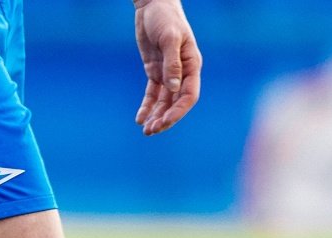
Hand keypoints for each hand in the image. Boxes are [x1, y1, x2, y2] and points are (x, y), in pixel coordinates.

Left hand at [134, 0, 201, 134]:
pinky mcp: (155, 71)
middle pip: (176, 102)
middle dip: (166, 118)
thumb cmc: (166, 17)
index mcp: (191, 66)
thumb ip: (172, 63)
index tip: (166, 120)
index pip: (189, 95)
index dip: (179, 110)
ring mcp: (168, 74)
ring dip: (156, 116)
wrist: (153, 5)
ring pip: (164, 101)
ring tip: (146, 130)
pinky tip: (140, 118)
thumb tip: (173, 88)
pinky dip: (147, 106)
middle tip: (153, 130)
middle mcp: (182, 74)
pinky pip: (152, 94)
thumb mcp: (170, 38)